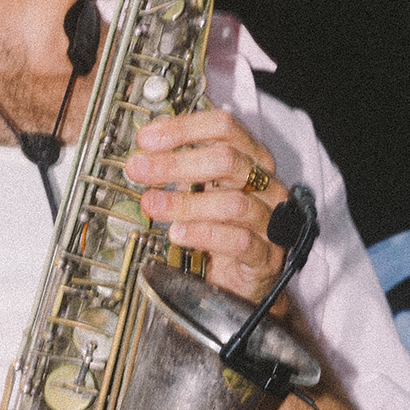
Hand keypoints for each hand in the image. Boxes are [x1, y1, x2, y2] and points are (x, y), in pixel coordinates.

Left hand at [125, 106, 285, 307]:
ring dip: (184, 202)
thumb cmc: (223, 228)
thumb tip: (142, 156)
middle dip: (176, 163)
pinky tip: (178, 234)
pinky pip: (238, 241)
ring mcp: (269, 220)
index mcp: (252, 159)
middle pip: (227, 160)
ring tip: (152, 205)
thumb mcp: (202, 191)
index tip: (146, 140)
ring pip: (232, 202)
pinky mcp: (265, 255)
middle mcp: (266, 184)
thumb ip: (180, 171)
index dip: (183, 129)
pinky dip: (203, 235)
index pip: (224, 128)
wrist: (242, 282)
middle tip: (139, 170)